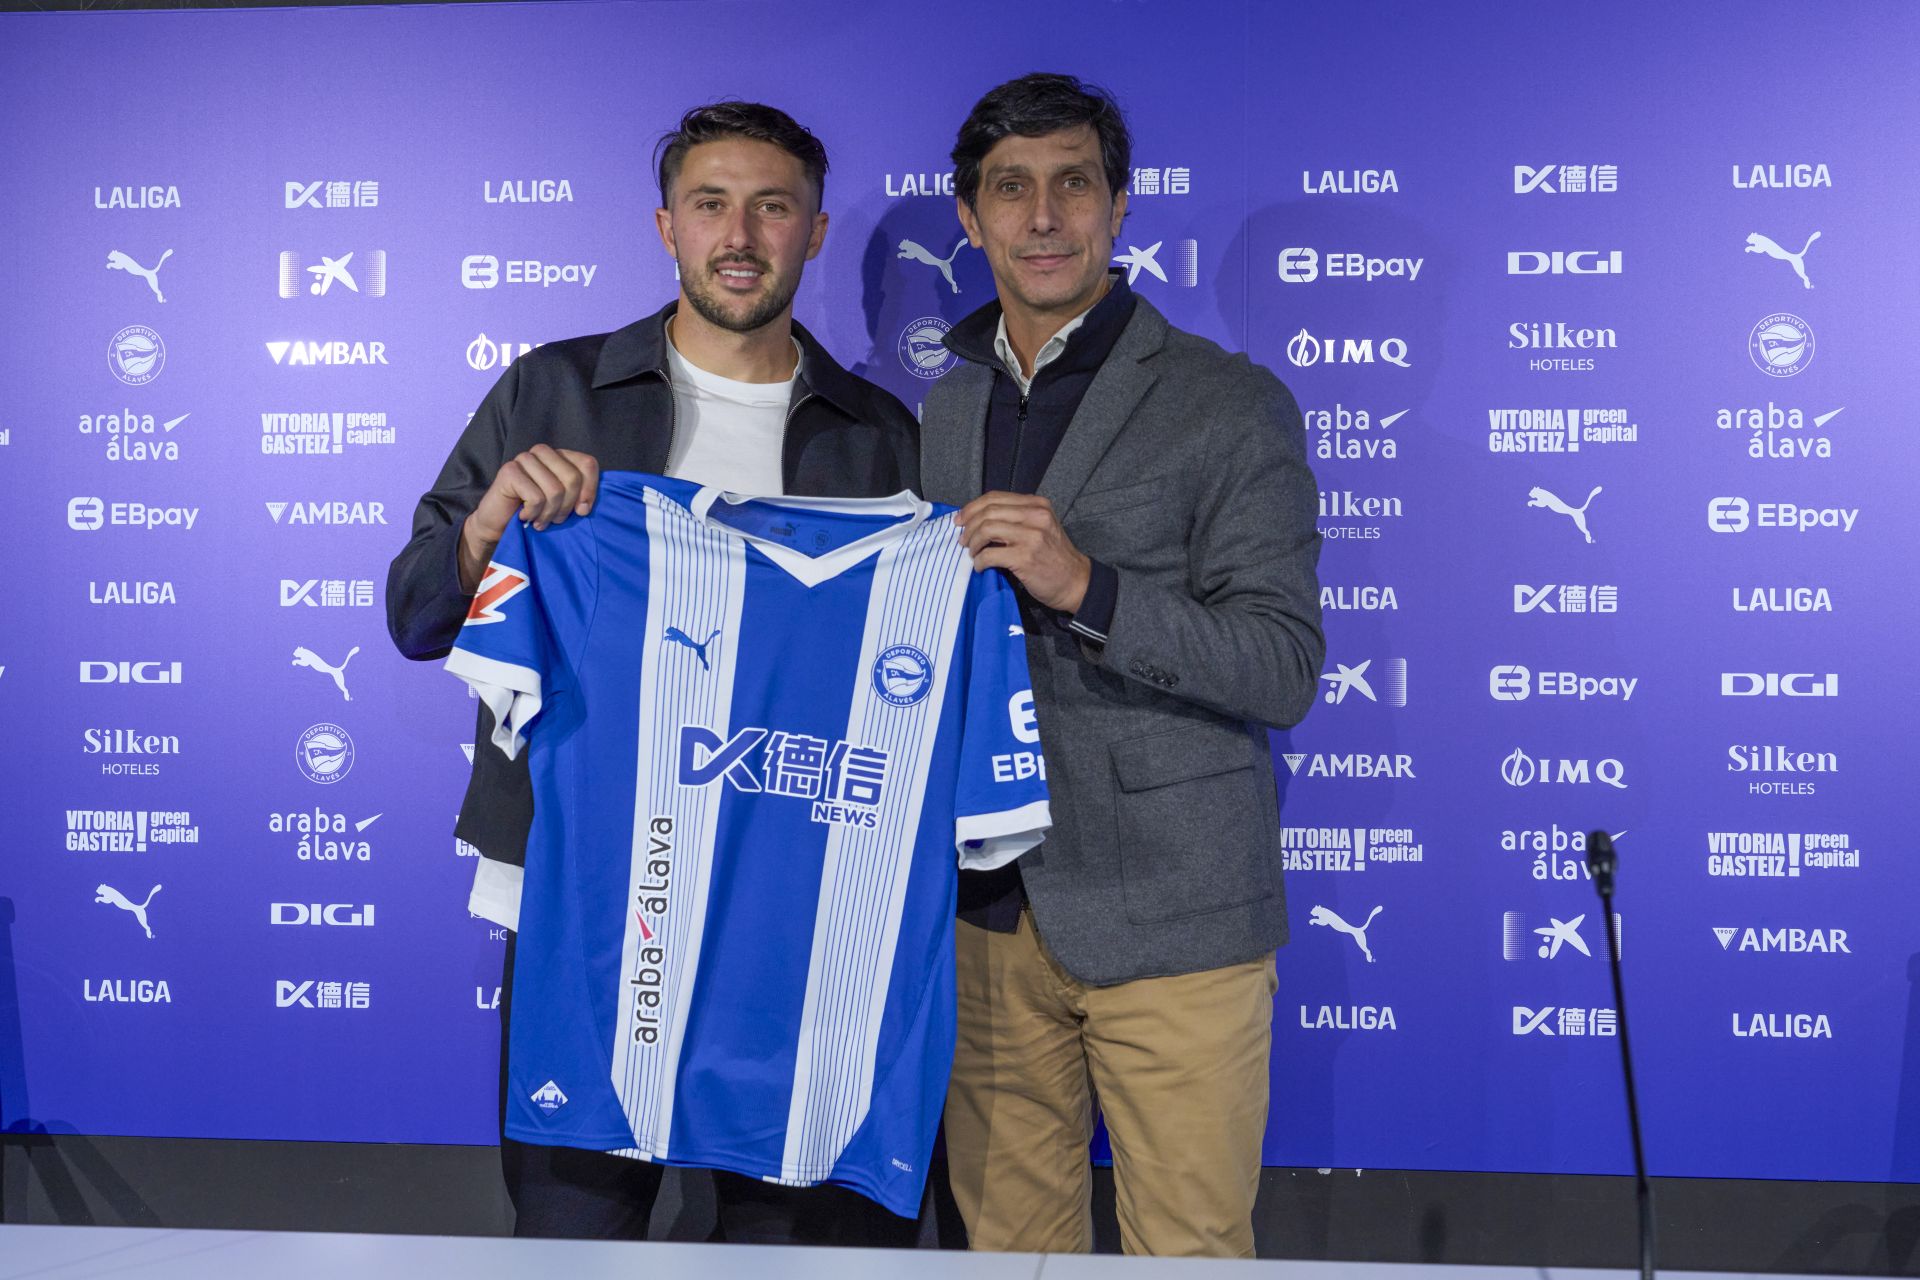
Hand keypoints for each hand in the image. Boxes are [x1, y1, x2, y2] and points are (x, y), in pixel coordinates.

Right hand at [459, 445, 599, 591]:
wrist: (499, 526)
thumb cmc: (535, 514)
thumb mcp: (563, 504)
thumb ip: (579, 496)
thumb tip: (588, 506)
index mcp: (560, 456)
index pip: (588, 463)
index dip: (590, 490)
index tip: (582, 512)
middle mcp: (543, 452)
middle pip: (573, 478)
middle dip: (567, 506)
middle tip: (556, 520)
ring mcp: (524, 458)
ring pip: (555, 490)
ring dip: (549, 513)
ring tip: (541, 521)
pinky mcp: (509, 471)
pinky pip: (536, 497)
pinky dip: (534, 513)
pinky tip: (525, 516)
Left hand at [954, 491, 1090, 613]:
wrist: (1075, 582)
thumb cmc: (1054, 556)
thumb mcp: (1041, 526)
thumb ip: (1016, 518)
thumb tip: (978, 519)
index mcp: (1037, 504)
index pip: (995, 497)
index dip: (972, 507)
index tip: (960, 520)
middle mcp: (1036, 516)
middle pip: (988, 511)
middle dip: (969, 526)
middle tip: (963, 540)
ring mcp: (1031, 536)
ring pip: (987, 529)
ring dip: (972, 542)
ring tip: (972, 553)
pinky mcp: (1025, 558)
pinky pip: (990, 555)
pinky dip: (979, 561)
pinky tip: (981, 566)